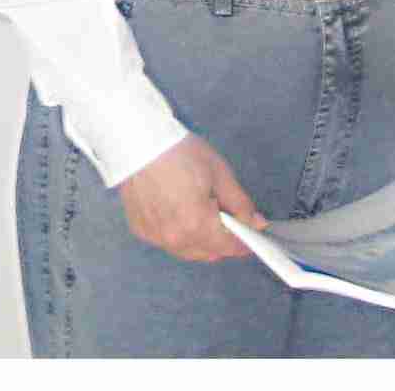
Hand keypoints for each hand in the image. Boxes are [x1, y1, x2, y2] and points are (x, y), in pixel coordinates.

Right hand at [116, 135, 265, 261]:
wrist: (138, 141)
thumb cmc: (180, 152)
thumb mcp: (219, 173)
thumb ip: (240, 204)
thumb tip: (256, 222)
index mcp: (196, 225)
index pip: (228, 247)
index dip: (244, 243)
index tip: (253, 235)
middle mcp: (174, 238)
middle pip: (208, 253)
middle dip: (223, 242)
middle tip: (230, 220)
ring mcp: (155, 236)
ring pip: (187, 250)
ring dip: (201, 241)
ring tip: (204, 214)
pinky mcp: (141, 230)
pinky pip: (167, 241)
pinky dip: (179, 233)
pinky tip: (180, 212)